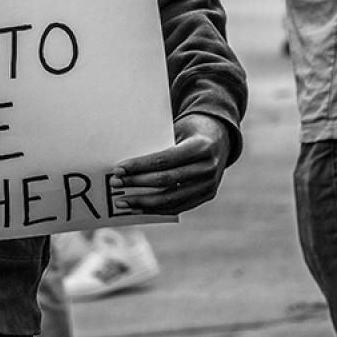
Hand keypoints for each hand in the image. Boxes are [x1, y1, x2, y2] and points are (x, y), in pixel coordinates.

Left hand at [111, 113, 231, 214]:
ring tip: (122, 201)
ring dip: (143, 202)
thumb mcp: (179, 128)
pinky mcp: (207, 195)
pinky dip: (156, 209)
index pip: (164, 160)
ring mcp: (210, 185)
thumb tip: (128, 161)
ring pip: (171, 199)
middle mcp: (208, 168)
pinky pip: (178, 206)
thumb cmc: (191, 129)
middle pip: (166, 181)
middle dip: (137, 183)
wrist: (221, 137)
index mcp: (202, 147)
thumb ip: (159, 143)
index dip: (140, 166)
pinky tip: (138, 208)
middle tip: (115, 183)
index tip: (119, 169)